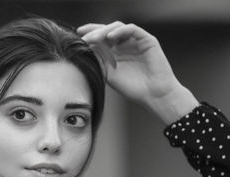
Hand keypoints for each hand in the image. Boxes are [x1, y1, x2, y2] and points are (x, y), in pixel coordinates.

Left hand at [77, 22, 198, 123]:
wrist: (153, 95)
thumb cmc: (132, 88)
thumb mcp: (109, 74)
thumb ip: (98, 61)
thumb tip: (83, 50)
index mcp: (115, 51)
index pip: (100, 38)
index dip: (89, 35)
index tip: (76, 37)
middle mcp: (125, 44)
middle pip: (107, 30)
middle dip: (94, 31)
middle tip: (83, 36)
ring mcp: (136, 41)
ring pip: (118, 27)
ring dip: (105, 30)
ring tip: (94, 38)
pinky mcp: (147, 40)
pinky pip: (132, 29)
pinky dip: (121, 31)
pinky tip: (111, 37)